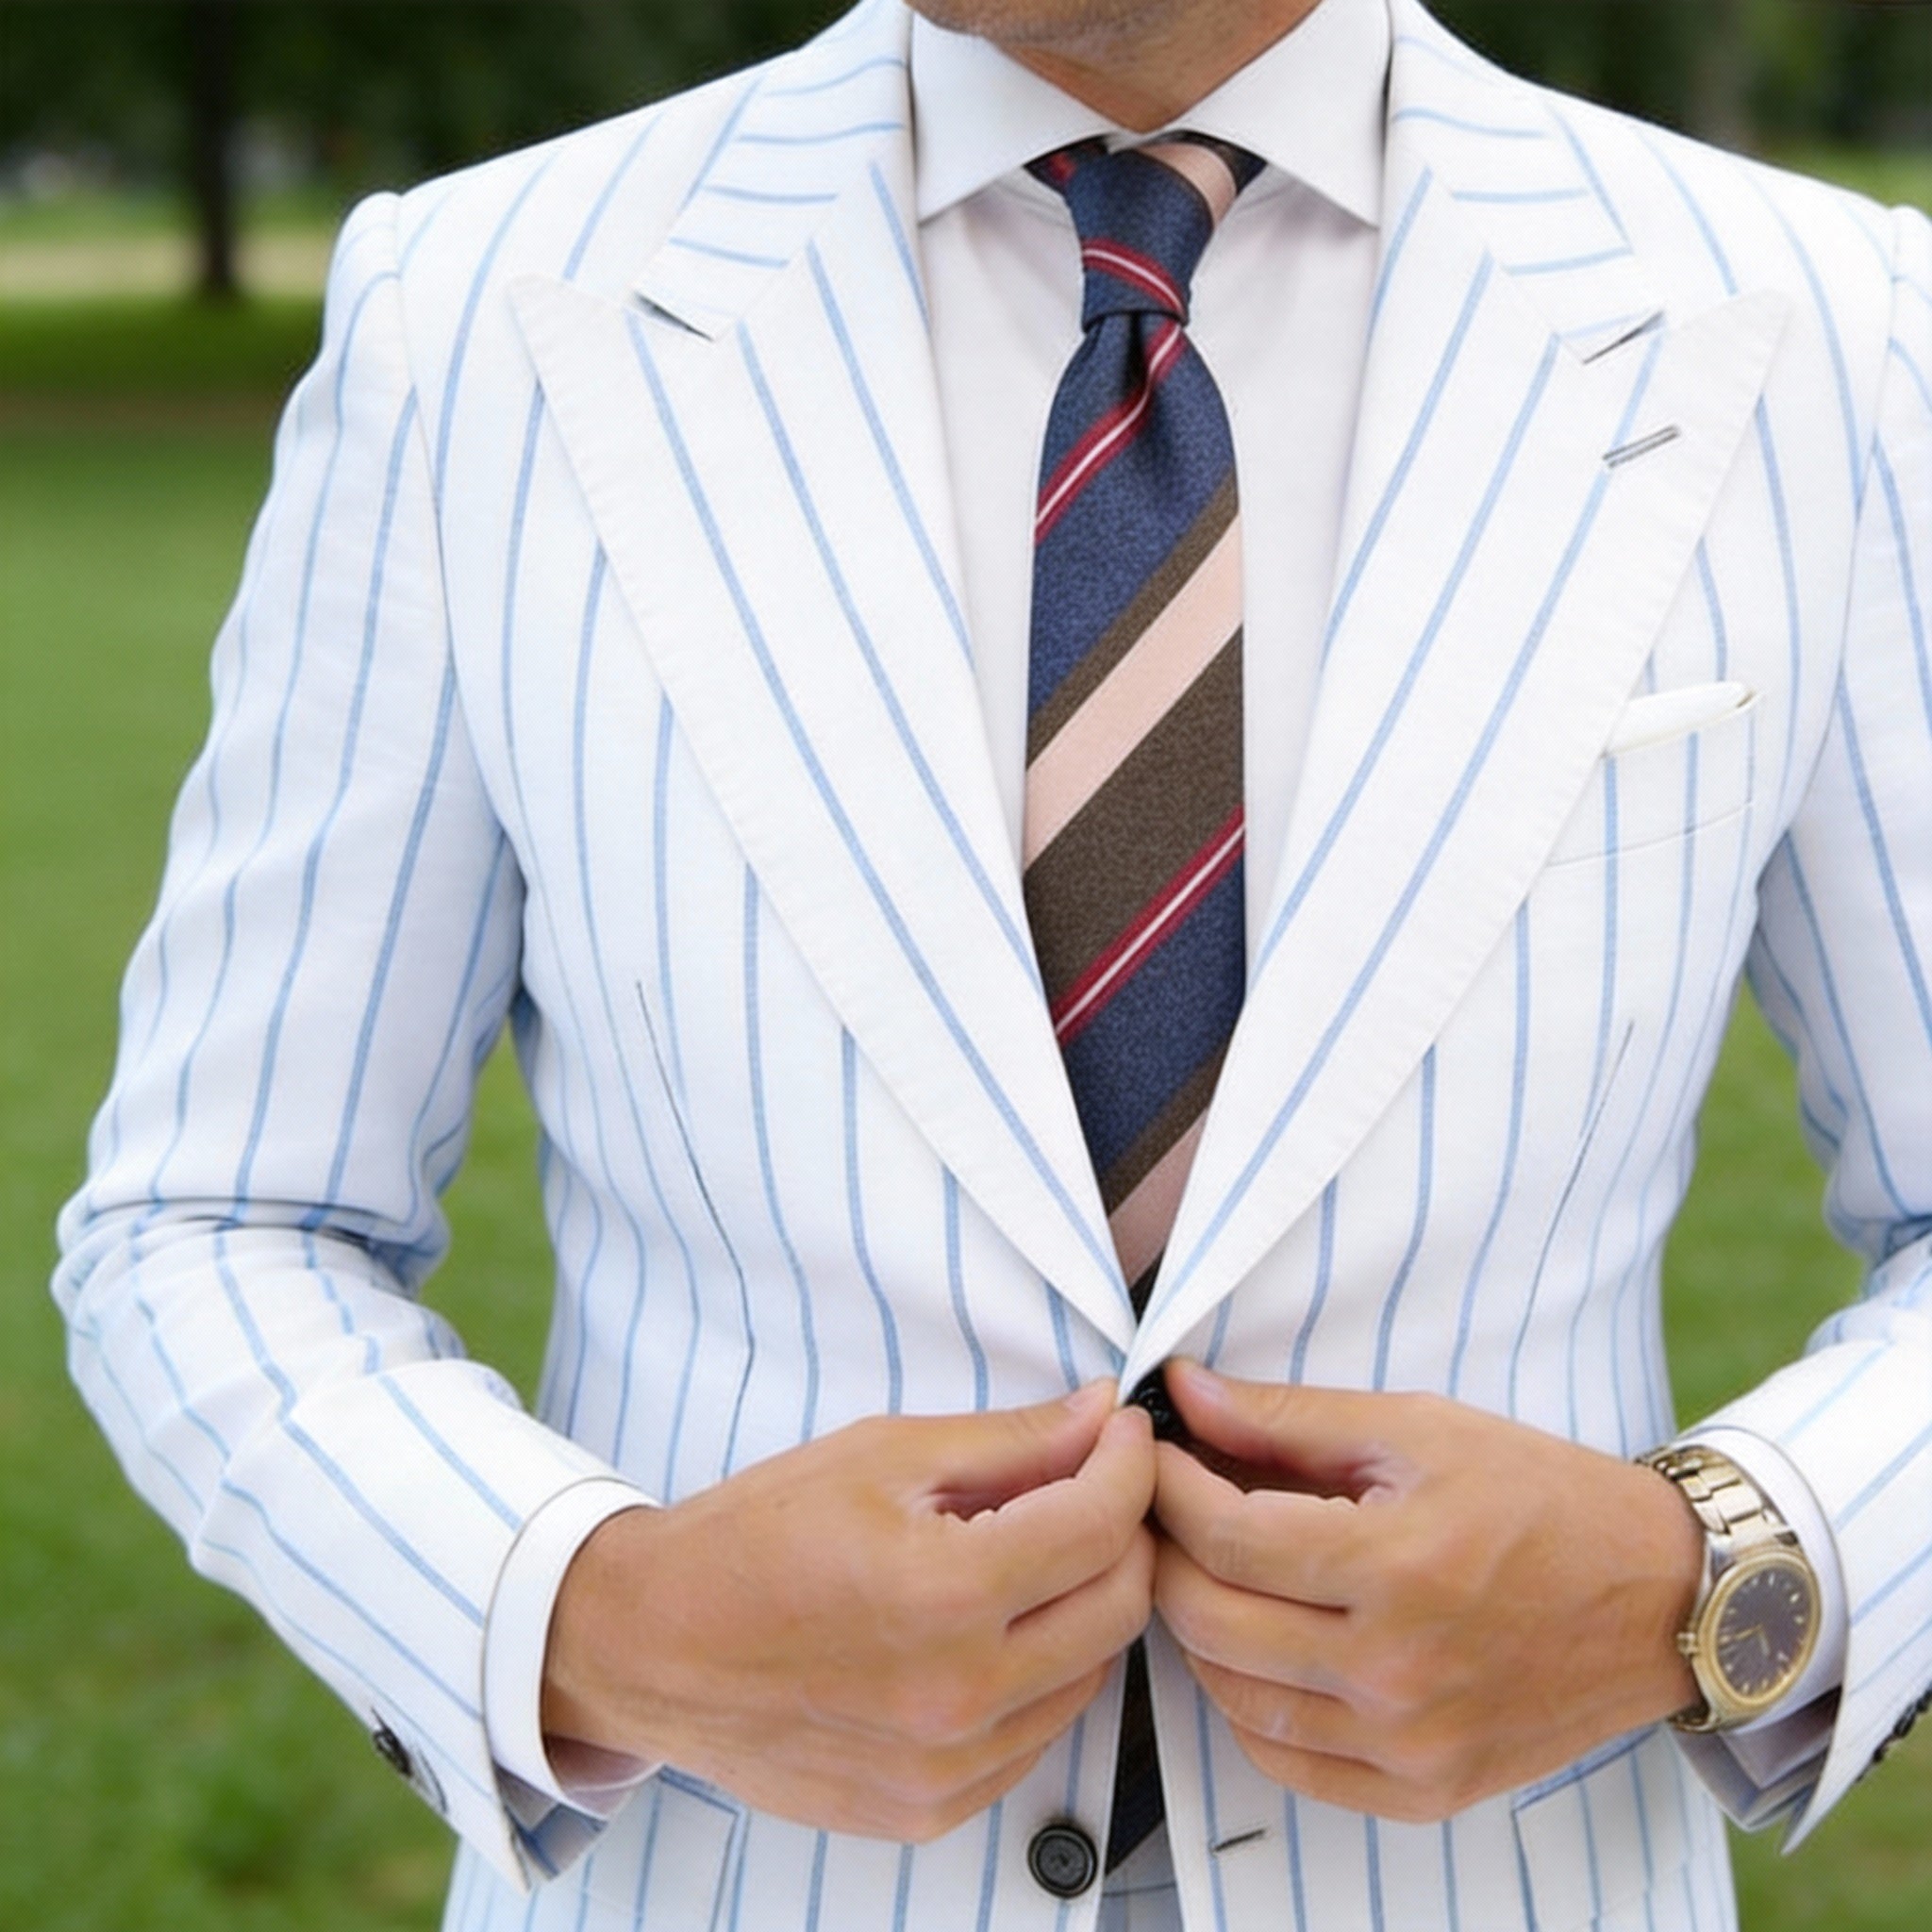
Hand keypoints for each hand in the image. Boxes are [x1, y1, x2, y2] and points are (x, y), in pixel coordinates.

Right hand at [542, 1383, 1155, 1841]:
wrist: (653, 1644)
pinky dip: (1040, 1675)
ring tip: (1033, 1556)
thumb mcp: (881, 1455)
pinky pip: (1037, 1737)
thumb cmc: (753, 1538)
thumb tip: (1099, 1416)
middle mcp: (958, 1694)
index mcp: (945, 1592)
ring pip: (1091, 1675)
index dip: (1129, 1462)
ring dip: (1086, 1604)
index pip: (1102, 1523)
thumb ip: (1009, 1441)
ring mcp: (947, 1767)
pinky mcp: (931, 1809)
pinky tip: (993, 1629)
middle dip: (1124, 1531)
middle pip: (1120, 1605)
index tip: (1121, 1434)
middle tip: (1092, 1486)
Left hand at [1150, 1361, 1702, 1821]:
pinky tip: (1256, 1648)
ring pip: (1235, 1698)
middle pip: (1212, 1620)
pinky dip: (1249, 1705)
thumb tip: (1185, 1393)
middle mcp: (1399, 1671)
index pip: (1227, 1538)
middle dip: (1166, 1553)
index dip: (1169, 1489)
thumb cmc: (1540, 1497)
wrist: (1660, 1596)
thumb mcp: (1417, 1429)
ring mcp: (1411, 1743)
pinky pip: (1288, 1762)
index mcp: (1399, 1567)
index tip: (1153, 1454)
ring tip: (1208, 1570)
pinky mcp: (1426, 1790)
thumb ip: (1289, 1418)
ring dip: (1198, 1628)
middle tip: (1164, 1508)